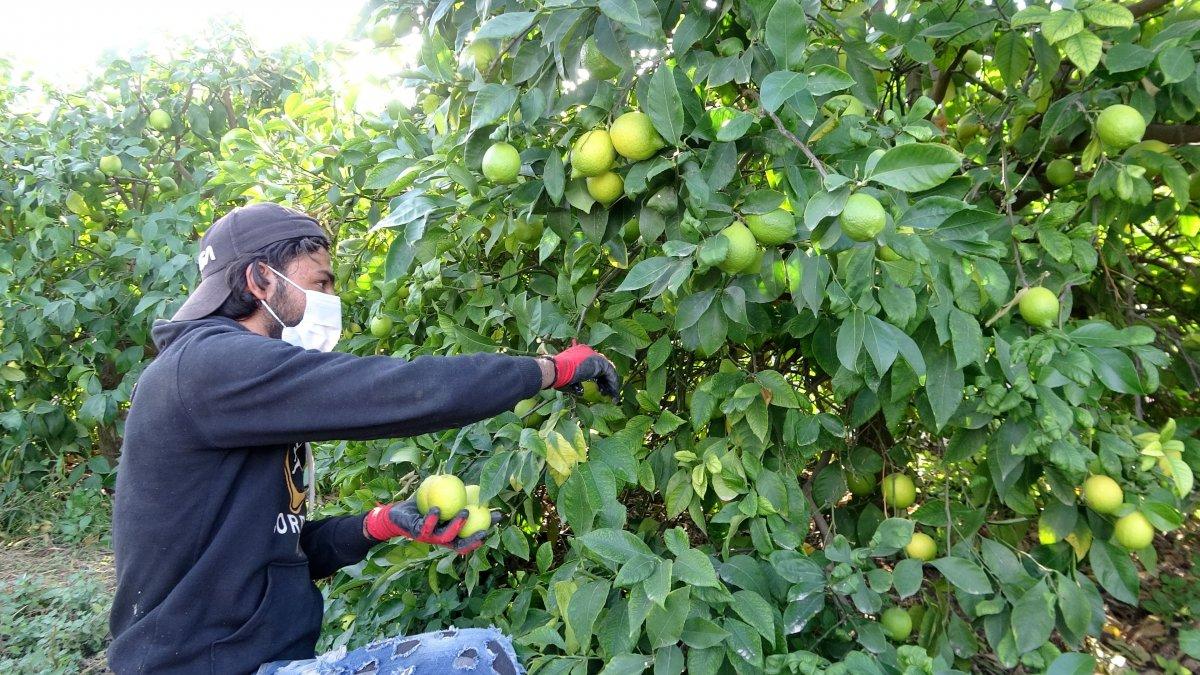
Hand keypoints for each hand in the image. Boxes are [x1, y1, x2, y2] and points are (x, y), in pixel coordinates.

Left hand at [362, 500, 499, 554]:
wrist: (397, 514)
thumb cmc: (423, 507)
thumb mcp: (444, 502)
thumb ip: (460, 499)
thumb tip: (480, 490)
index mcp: (449, 534)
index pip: (469, 537)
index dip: (483, 531)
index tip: (496, 519)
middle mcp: (440, 540)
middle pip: (459, 545)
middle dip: (473, 541)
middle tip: (485, 530)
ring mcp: (429, 538)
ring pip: (445, 537)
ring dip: (456, 527)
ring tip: (465, 512)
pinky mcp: (416, 532)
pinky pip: (425, 526)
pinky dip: (432, 518)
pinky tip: (437, 509)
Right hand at [548, 342, 620, 402]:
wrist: (556, 371)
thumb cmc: (558, 377)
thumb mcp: (568, 380)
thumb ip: (576, 383)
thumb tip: (580, 391)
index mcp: (580, 354)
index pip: (594, 366)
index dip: (598, 378)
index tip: (599, 388)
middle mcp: (589, 352)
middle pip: (602, 368)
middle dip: (605, 381)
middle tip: (605, 392)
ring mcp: (595, 356)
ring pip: (608, 370)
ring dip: (611, 384)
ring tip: (612, 396)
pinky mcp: (600, 362)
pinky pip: (611, 373)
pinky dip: (613, 384)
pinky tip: (613, 393)